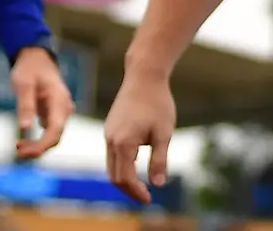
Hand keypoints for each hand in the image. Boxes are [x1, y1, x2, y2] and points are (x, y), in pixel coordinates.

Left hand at [9, 45, 73, 159]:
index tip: (23, 152)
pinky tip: (23, 141)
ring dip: (37, 146)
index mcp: (59, 100)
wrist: (35, 57)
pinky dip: (38, 140)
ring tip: (17, 147)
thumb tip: (25, 128)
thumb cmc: (29, 69)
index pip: (55, 131)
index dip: (41, 146)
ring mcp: (61, 111)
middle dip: (37, 149)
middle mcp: (64, 108)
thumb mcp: (23, 84)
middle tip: (16, 152)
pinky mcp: (55, 114)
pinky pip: (50, 132)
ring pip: (53, 136)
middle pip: (55, 137)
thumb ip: (26, 105)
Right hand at [103, 66, 177, 204]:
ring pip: (111, 165)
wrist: (144, 75)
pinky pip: (112, 153)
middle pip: (114, 175)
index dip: (137, 192)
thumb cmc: (157, 102)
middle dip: (129, 189)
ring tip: (140, 185)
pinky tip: (135, 165)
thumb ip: (159, 160)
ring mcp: (108, 133)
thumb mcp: (164, 133)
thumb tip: (157, 184)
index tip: (149, 198)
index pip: (125, 178)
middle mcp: (111, 140)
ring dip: (124, 178)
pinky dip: (121, 165)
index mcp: (123, 143)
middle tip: (146, 196)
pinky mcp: (110, 127)